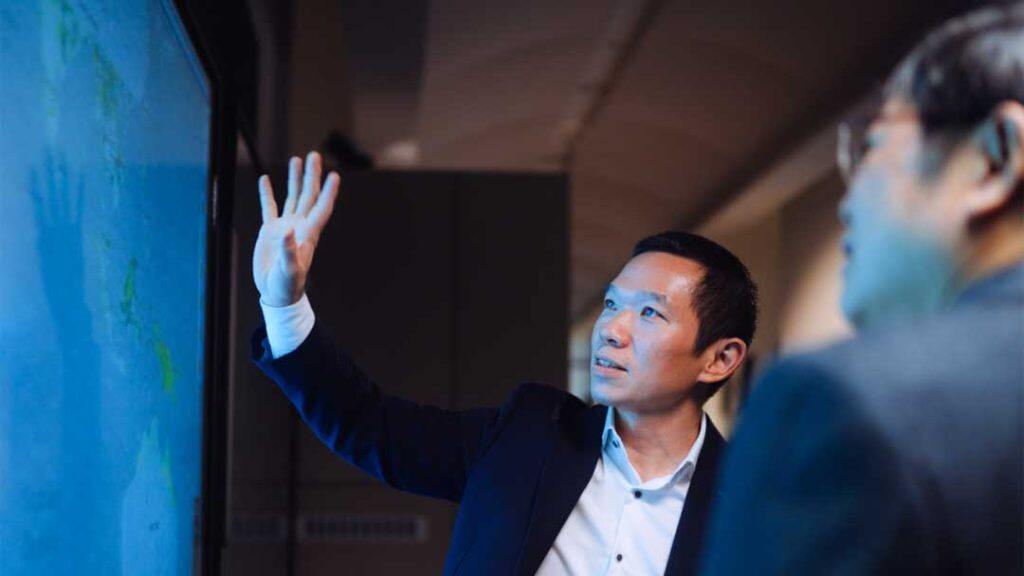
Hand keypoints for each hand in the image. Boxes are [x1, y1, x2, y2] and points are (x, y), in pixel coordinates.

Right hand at [253, 151, 340, 306]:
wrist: (276, 293)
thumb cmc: (287, 285)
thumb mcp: (289, 270)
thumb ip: (288, 251)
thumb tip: (287, 230)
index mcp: (308, 234)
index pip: (321, 208)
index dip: (328, 192)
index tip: (335, 175)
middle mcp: (300, 226)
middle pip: (309, 196)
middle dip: (312, 176)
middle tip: (315, 155)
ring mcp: (285, 227)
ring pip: (293, 197)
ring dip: (295, 179)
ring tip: (296, 159)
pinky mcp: (270, 231)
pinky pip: (270, 207)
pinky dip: (267, 193)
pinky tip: (266, 179)